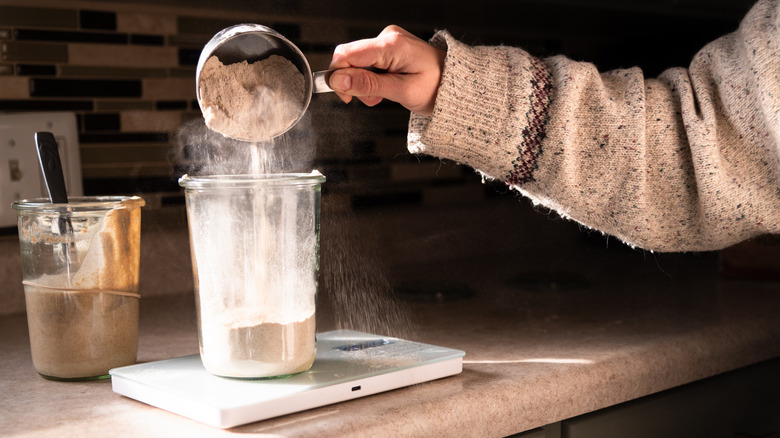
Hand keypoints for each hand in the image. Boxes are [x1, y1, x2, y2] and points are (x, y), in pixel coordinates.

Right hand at [329, 25, 444, 116]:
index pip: (347, 54)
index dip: (338, 76)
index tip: (345, 97)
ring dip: (363, 83)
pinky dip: (371, 78)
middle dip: (353, 82)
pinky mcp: (389, 47)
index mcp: (392, 45)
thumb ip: (368, 85)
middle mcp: (388, 37)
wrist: (454, 84)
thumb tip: (338, 81)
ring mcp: (388, 40)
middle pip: (350, 58)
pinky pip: (367, 62)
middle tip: (370, 100)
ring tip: (381, 96)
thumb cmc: (436, 88)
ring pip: (357, 62)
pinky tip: (384, 87)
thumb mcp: (401, 92)